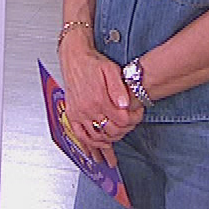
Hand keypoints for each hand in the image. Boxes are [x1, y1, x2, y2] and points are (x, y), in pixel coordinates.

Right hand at [59, 32, 142, 162]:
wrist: (74, 58)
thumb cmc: (93, 63)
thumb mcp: (110, 70)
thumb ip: (119, 88)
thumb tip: (125, 104)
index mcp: (99, 99)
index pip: (121, 121)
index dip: (133, 121)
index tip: (136, 115)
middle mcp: (87, 109)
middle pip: (110, 132)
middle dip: (123, 132)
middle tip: (129, 126)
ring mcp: (79, 113)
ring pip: (96, 138)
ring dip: (108, 143)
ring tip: (115, 146)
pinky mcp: (72, 114)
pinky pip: (80, 135)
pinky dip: (89, 145)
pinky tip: (95, 150)